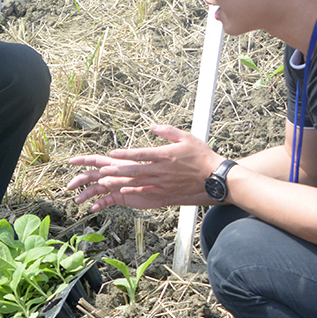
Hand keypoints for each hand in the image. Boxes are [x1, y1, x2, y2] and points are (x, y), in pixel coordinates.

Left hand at [65, 124, 222, 211]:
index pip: (140, 154)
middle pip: (134, 169)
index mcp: (164, 154)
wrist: (214, 176)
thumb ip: (167, 131)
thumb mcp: (186, 137)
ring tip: (106, 181)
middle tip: (102, 169)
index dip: (124, 154)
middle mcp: (161, 169)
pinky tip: (123, 189)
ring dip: (120, 181)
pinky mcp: (166, 191)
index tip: (112, 153)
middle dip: (116, 169)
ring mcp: (163, 182)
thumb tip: (152, 126)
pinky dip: (134, 190)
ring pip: (137, 181)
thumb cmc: (201, 155)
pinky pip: (147, 191)